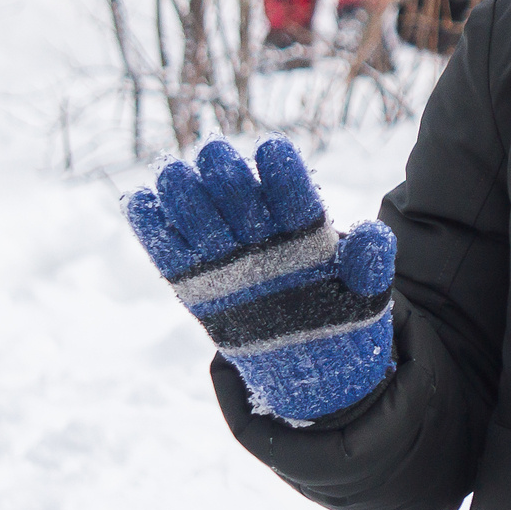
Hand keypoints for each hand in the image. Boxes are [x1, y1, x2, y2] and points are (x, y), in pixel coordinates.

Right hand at [123, 137, 396, 422]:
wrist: (312, 360)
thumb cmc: (341, 313)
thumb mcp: (364, 292)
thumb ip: (369, 262)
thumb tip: (371, 233)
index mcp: (307, 230)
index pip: (295, 197)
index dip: (283, 174)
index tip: (272, 149)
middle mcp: (263, 236)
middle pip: (241, 199)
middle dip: (227, 175)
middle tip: (213, 154)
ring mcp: (228, 258)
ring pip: (202, 219)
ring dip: (185, 195)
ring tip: (172, 173)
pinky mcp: (197, 283)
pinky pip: (171, 254)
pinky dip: (153, 228)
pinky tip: (139, 201)